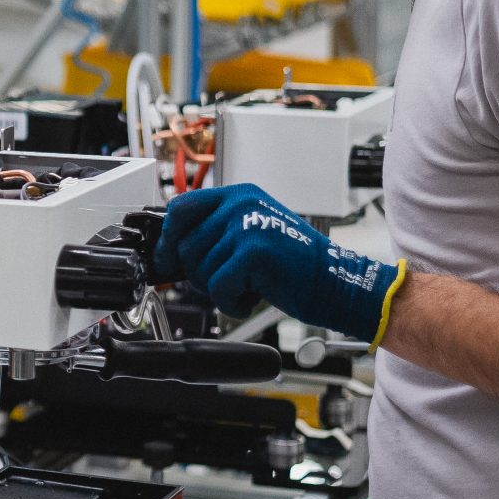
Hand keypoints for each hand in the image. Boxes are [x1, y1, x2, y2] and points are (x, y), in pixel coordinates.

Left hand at [151, 184, 407, 343]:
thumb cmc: (291, 265)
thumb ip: (214, 231)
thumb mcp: (249, 233)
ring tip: (248, 285)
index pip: (180, 207)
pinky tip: (251, 298)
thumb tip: (168, 249)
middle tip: (228, 280)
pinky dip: (231, 303)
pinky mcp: (253, 252)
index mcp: (238, 195)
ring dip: (219, 290)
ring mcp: (247, 225)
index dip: (167, 238)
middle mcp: (241, 204)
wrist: (334, 281)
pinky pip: (217, 288)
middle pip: (185, 246)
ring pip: (199, 270)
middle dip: (199, 273)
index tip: (164, 259)